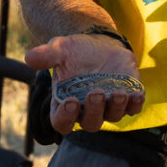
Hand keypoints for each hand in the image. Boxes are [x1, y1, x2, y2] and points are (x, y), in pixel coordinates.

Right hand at [25, 33, 144, 135]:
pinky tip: (136, 94)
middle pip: (90, 123)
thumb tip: (29, 57)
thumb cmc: (76, 51)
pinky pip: (132, 108)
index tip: (70, 102)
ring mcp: (108, 106)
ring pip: (113, 117)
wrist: (100, 43)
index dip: (65, 117)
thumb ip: (47, 55)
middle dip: (93, 110)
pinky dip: (135, 104)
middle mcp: (86, 110)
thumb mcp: (60, 49)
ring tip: (118, 92)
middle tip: (95, 93)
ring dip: (116, 107)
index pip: (62, 122)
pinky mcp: (127, 99)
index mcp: (65, 103)